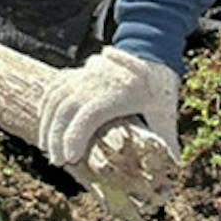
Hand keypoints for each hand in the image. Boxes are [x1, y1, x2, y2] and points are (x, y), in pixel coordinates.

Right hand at [37, 47, 179, 167]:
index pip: (89, 115)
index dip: (76, 136)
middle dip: (57, 136)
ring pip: (57, 97)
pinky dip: (47, 104)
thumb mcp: (166, 113)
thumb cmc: (161, 87)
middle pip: (67, 108)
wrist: (152, 51)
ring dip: (49, 123)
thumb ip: (168, 141)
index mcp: (121, 92)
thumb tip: (175, 169)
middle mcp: (99, 81)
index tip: (70, 158)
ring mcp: (87, 73)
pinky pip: (56, 86)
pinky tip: (45, 121)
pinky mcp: (80, 71)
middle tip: (57, 161)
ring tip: (48, 148)